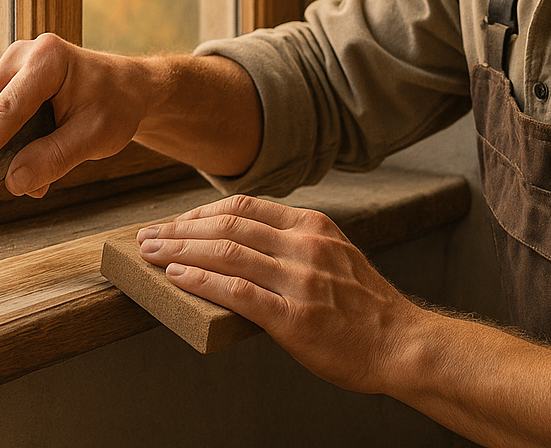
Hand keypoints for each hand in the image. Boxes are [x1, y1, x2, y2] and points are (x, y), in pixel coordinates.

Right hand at [0, 33, 145, 196]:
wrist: (127, 87)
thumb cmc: (116, 105)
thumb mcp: (95, 137)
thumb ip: (54, 159)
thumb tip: (13, 182)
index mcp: (48, 60)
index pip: (6, 108)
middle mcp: (24, 54)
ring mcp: (13, 62)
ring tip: (7, 175)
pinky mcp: (9, 76)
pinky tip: (12, 160)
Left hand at [136, 195, 424, 393]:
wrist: (402, 344)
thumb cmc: (366, 307)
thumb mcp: (335, 255)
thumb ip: (294, 243)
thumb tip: (242, 243)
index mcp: (313, 226)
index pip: (244, 207)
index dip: (201, 212)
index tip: (175, 222)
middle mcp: (305, 246)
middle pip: (227, 225)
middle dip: (180, 229)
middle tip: (148, 236)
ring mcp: (299, 281)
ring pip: (226, 253)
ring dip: (180, 252)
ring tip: (151, 254)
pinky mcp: (294, 317)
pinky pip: (237, 292)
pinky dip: (201, 281)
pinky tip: (177, 278)